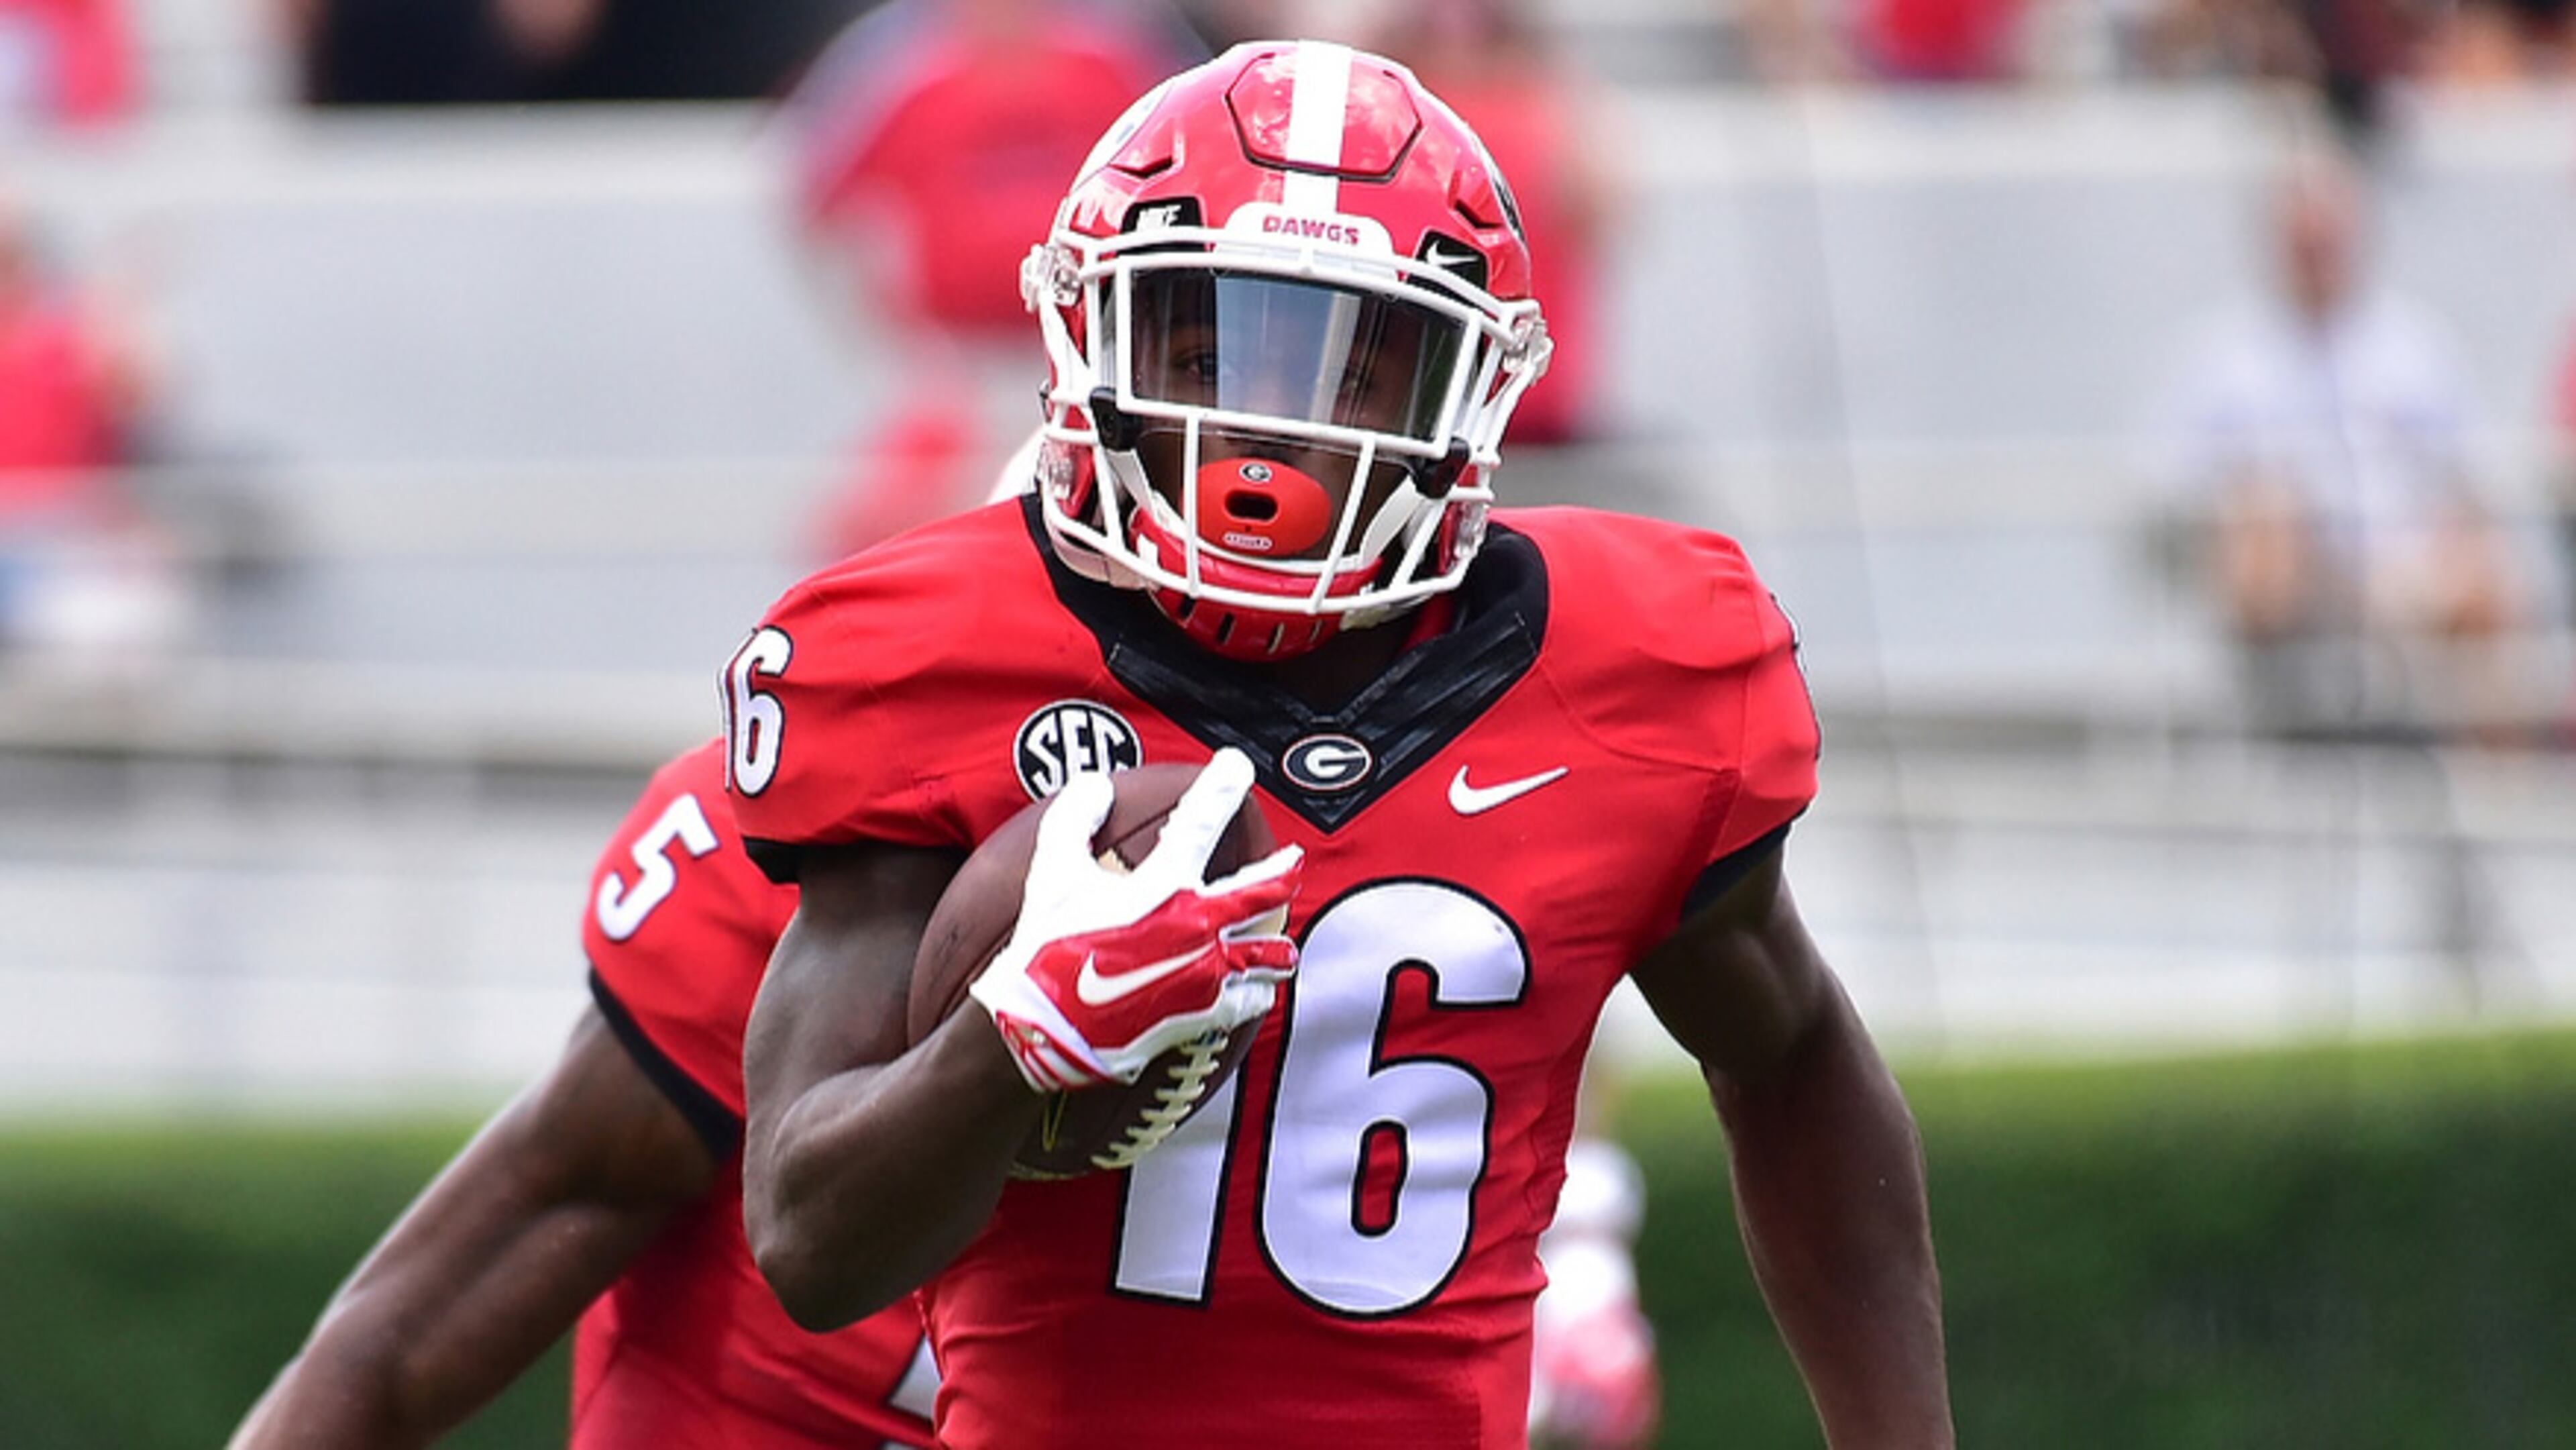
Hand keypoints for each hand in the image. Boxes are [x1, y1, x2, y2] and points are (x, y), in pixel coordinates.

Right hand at [969, 749, 1300, 1093]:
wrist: (1046, 1031)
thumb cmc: (1046, 950)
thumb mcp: (1051, 874)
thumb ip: (1074, 819)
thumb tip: (1097, 786)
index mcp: (1164, 884)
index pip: (1204, 819)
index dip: (1224, 784)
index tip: (1238, 765)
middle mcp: (1199, 924)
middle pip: (1264, 889)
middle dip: (1283, 868)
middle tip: (1293, 857)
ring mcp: (1209, 972)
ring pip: (1269, 953)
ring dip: (1277, 944)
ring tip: (1284, 944)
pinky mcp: (1205, 1013)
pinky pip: (1250, 1000)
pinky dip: (1254, 991)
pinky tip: (1254, 990)